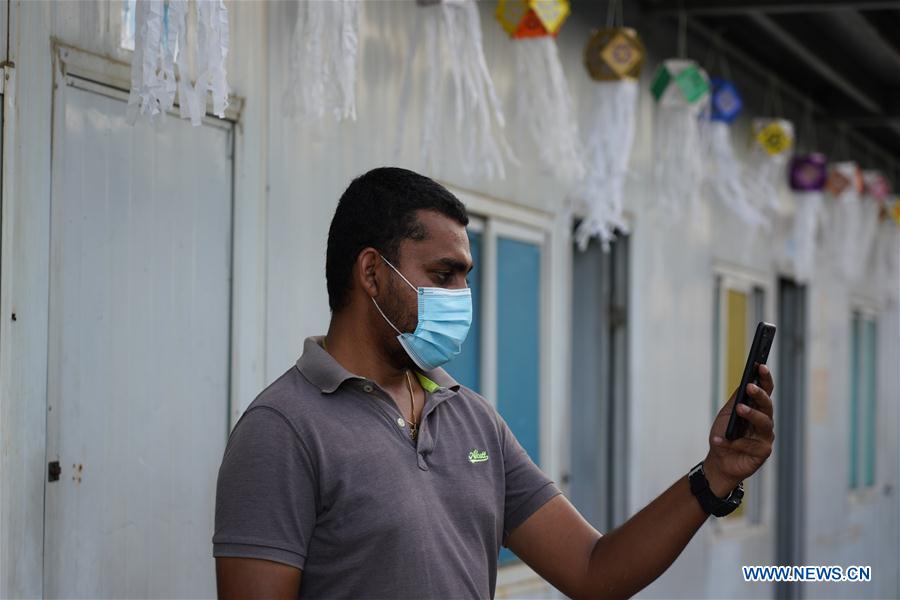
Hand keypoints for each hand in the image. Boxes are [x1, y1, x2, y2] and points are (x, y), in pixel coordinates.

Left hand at [703, 365, 774, 496]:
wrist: (719, 462)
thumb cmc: (724, 436)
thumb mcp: (726, 415)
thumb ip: (737, 400)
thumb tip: (745, 382)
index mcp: (757, 410)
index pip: (765, 391)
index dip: (765, 378)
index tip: (761, 365)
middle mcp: (765, 422)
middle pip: (767, 405)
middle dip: (760, 394)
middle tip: (750, 386)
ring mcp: (765, 437)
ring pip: (764, 422)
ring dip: (751, 414)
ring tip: (739, 409)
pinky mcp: (763, 452)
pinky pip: (749, 444)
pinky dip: (732, 441)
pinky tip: (719, 440)